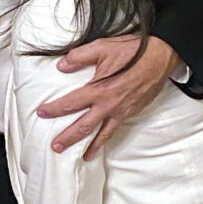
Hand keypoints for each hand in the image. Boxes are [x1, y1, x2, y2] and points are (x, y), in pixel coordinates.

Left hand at [38, 36, 178, 159]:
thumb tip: (61, 66)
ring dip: (89, 146)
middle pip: (84, 126)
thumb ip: (79, 56)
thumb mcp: (102, 47)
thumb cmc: (133, 51)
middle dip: (68, 137)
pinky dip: (106, 139)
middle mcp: (108, 104)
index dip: (54, 109)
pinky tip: (101, 144)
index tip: (42, 113)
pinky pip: (115, 129)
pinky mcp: (130, 112)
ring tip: (81, 156)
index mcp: (99, 89)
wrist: (160, 57)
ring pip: (101, 133)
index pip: (70, 103)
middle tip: (55, 146)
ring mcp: (121, 111)